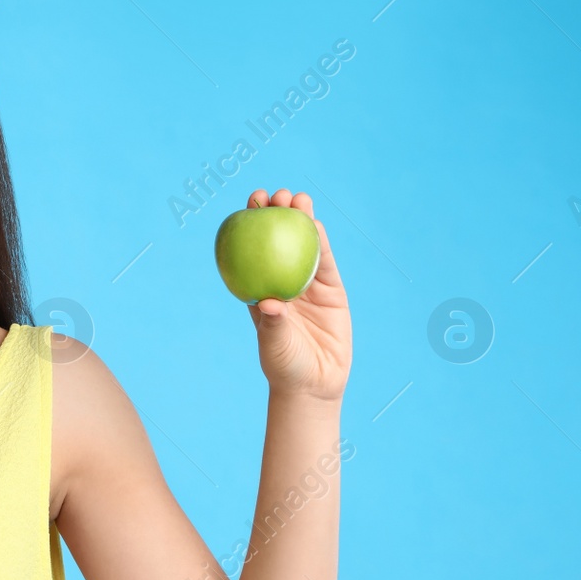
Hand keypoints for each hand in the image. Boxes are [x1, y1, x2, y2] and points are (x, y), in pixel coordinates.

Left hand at [245, 188, 351, 401]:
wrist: (314, 383)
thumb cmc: (284, 364)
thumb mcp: (273, 343)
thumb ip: (273, 322)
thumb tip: (268, 302)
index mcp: (259, 287)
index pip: (251, 249)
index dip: (249, 225)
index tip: (249, 204)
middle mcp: (281, 279)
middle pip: (278, 239)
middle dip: (276, 214)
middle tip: (276, 196)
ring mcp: (307, 284)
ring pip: (303, 245)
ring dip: (301, 220)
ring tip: (299, 199)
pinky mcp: (332, 291)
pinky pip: (326, 263)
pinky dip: (321, 243)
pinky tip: (316, 225)